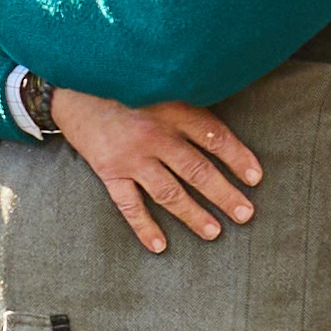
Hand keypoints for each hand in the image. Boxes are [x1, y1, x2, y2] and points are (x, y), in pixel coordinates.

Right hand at [53, 95, 261, 253]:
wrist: (74, 87)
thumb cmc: (126, 86)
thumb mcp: (161, 85)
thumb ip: (188, 104)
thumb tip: (221, 130)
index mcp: (173, 110)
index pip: (214, 137)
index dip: (238, 158)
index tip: (255, 178)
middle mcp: (156, 135)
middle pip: (197, 170)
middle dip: (223, 194)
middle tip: (244, 214)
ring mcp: (131, 156)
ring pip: (169, 192)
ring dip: (193, 214)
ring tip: (214, 232)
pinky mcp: (109, 171)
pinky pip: (129, 205)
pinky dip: (144, 227)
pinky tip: (160, 246)